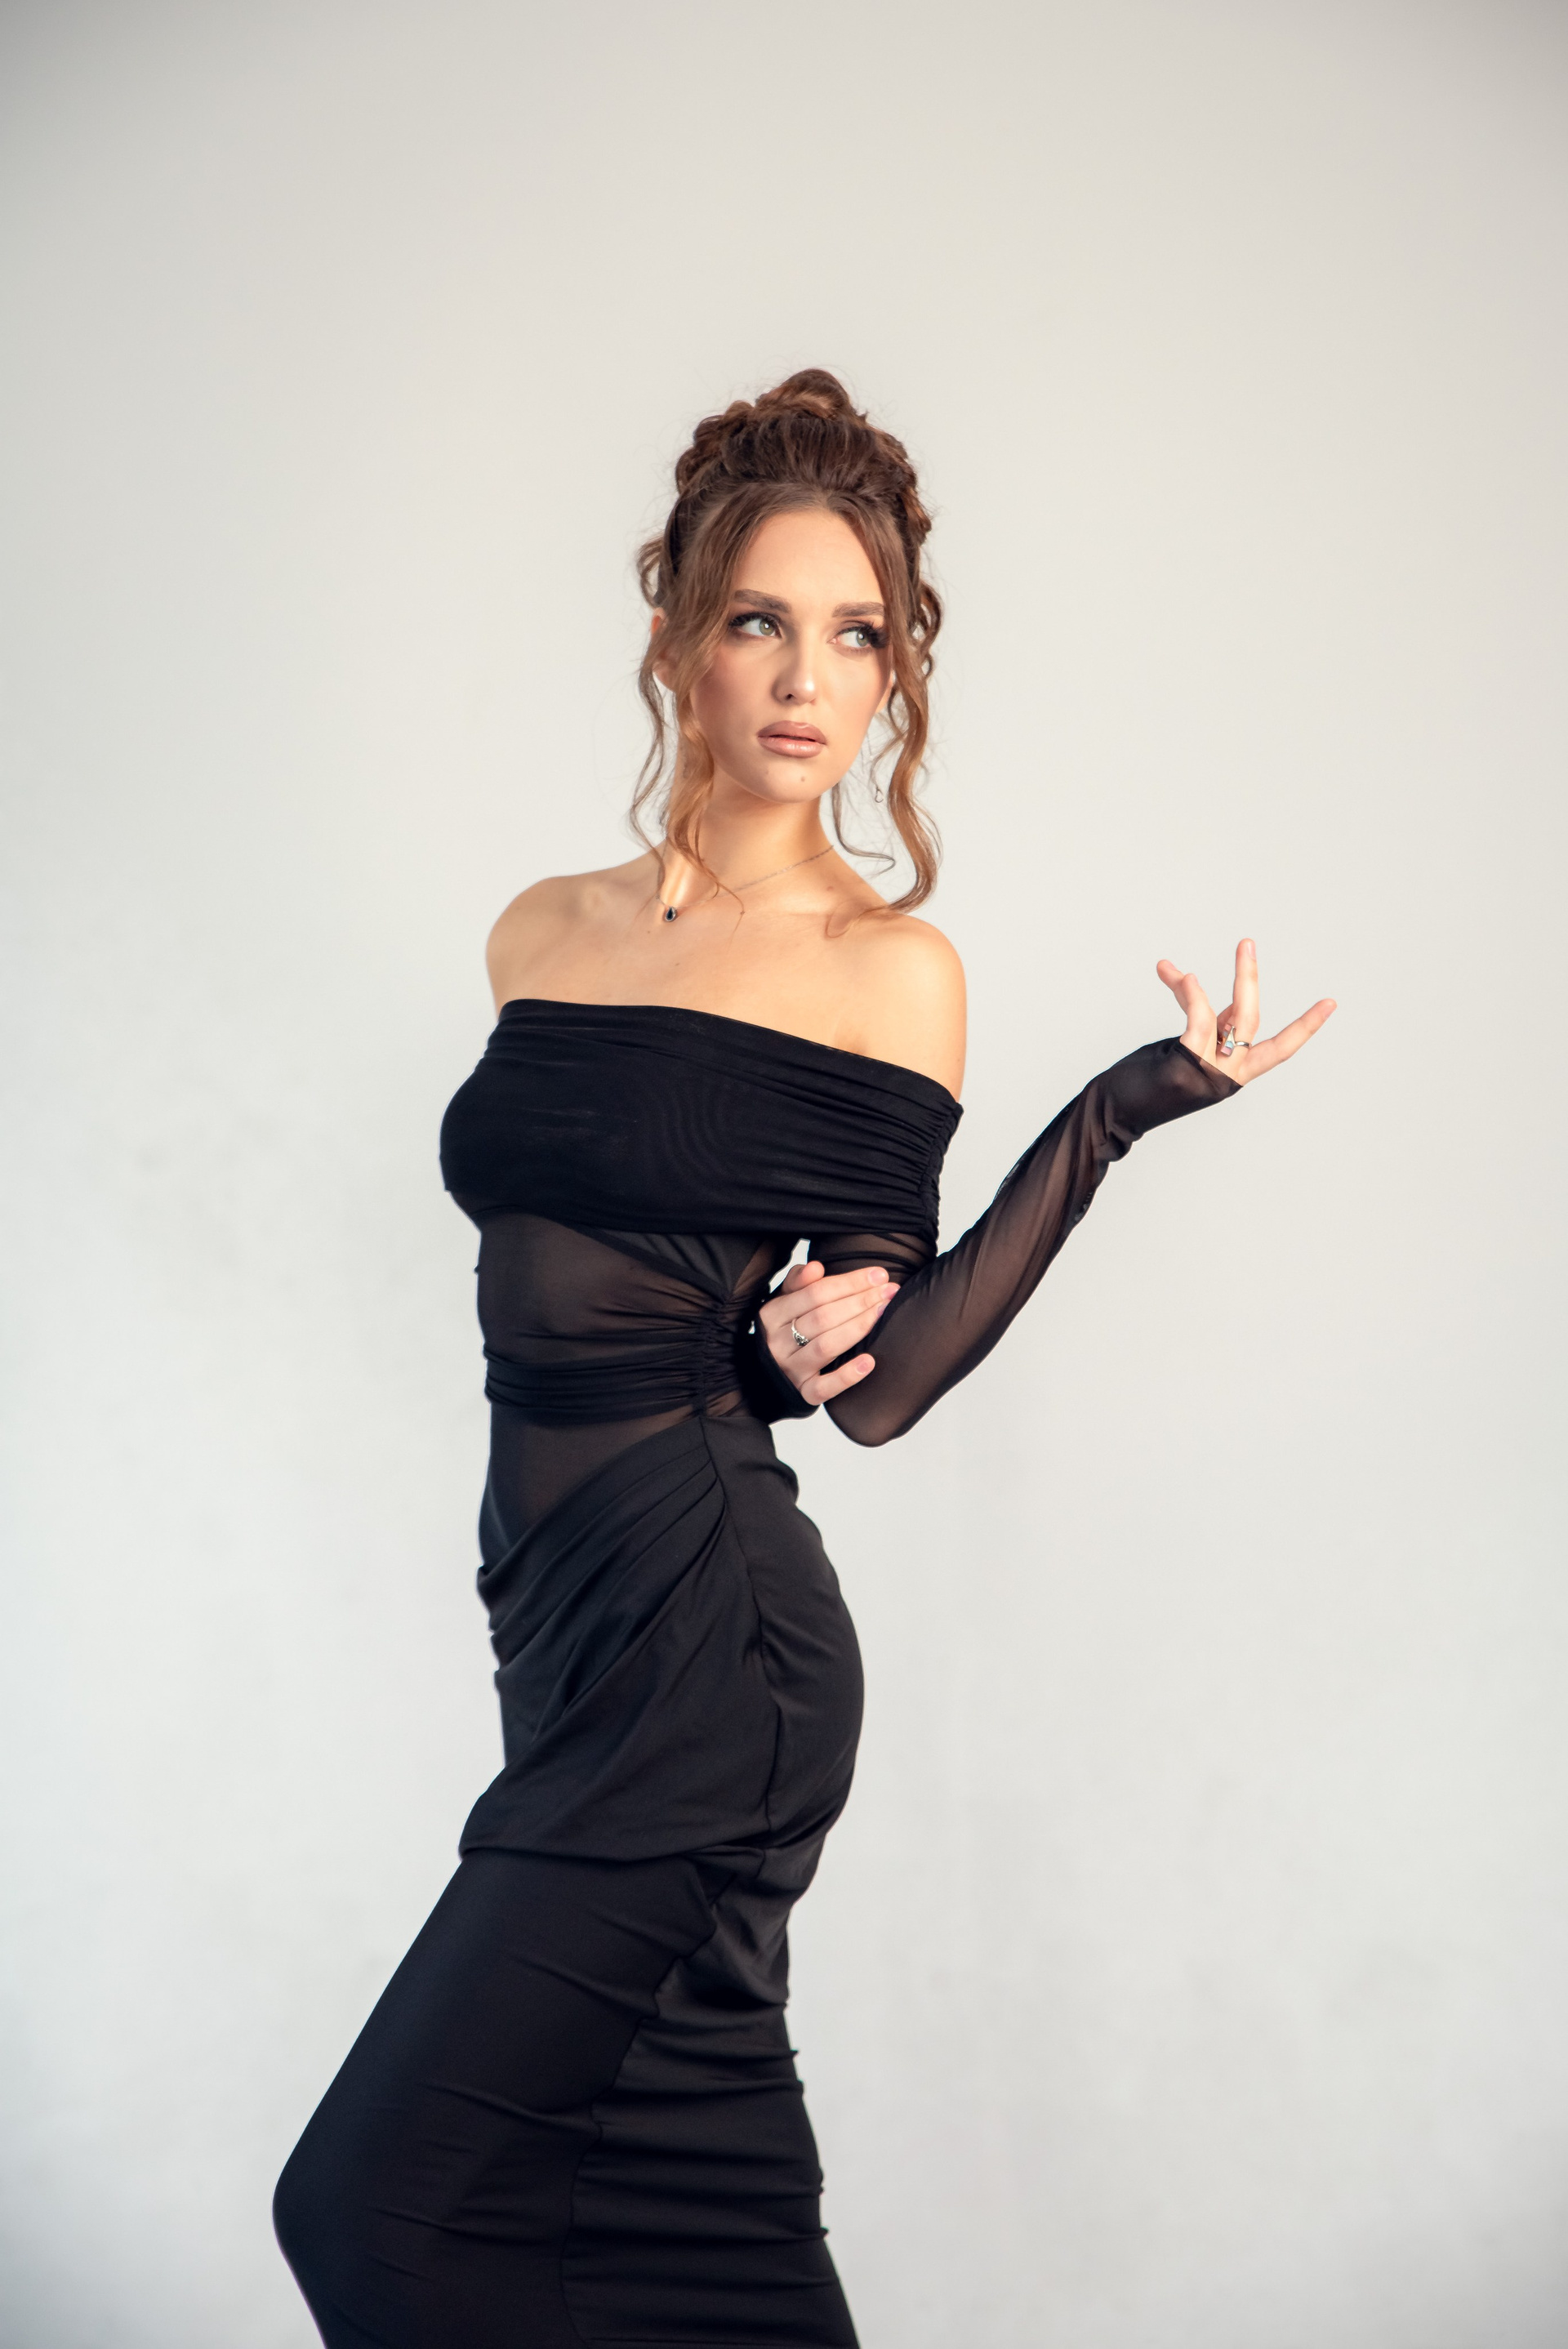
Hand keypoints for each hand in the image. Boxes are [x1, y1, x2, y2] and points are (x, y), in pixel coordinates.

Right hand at [758, 1260, 898, 1405]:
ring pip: (826, 1347)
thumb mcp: (785, 1301)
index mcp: (772, 1314)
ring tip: (883, 1312)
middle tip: (889, 1292)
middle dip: (861, 1301)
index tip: (879, 1275)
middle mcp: (778, 1342)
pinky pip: (825, 1388)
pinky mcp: (803, 1393)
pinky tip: (869, 1362)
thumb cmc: (786, 1329)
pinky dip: (847, 1376)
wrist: (768, 1374)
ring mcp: (791, 1370)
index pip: (815, 1293)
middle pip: (823, 1317)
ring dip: (859, 1327)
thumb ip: (799, 1281)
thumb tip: (816, 1268)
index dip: (850, 1282)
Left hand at [1157, 938, 1334, 1085]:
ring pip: (1233, 1018)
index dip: (1305, 1027)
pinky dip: (1192, 995)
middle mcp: (1227, 1077)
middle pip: (1253, 1022)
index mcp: (1232, 1073)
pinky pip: (1200, 1021)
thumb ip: (1207, 1027)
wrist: (1114, 1113)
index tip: (1330, 1004)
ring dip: (1220, 980)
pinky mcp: (1188, 1067)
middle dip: (1250, 979)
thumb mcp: (1184, 1052)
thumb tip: (1211, 991)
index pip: (1278, 1049)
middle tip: (1246, 943)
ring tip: (1191, 959)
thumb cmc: (1145, 1083)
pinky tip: (1181, 977)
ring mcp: (1210, 1075)